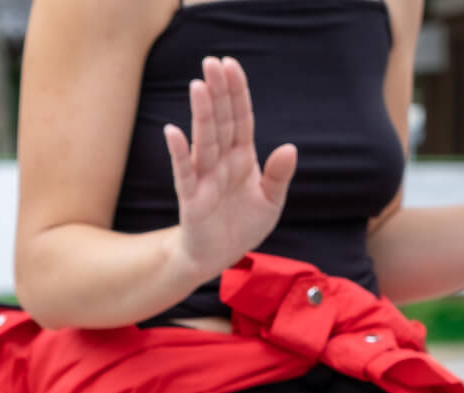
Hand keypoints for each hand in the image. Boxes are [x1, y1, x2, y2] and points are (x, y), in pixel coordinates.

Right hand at [164, 56, 296, 280]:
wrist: (218, 258)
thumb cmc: (241, 226)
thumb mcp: (271, 202)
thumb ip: (279, 176)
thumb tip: (289, 148)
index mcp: (242, 158)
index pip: (240, 118)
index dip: (237, 93)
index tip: (231, 65)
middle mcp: (222, 162)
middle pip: (221, 121)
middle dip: (218, 92)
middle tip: (211, 61)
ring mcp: (205, 178)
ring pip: (205, 141)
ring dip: (202, 114)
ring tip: (199, 86)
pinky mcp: (192, 199)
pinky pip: (185, 173)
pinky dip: (179, 153)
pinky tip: (174, 132)